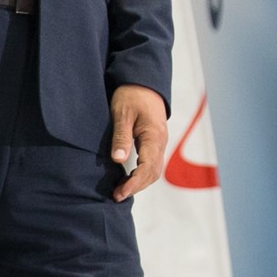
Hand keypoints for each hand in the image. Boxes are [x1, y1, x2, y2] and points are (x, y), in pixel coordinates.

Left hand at [110, 84, 167, 201]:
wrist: (142, 81)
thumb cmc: (131, 95)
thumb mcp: (122, 113)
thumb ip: (121, 136)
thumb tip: (118, 160)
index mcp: (154, 136)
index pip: (147, 168)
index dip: (134, 183)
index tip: (120, 193)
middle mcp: (160, 142)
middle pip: (152, 173)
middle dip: (136, 187)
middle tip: (116, 195)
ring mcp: (159, 142)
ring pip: (154, 170)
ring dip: (139, 182)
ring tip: (121, 191)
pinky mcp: (155, 141)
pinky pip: (152, 163)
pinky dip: (142, 174)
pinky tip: (128, 178)